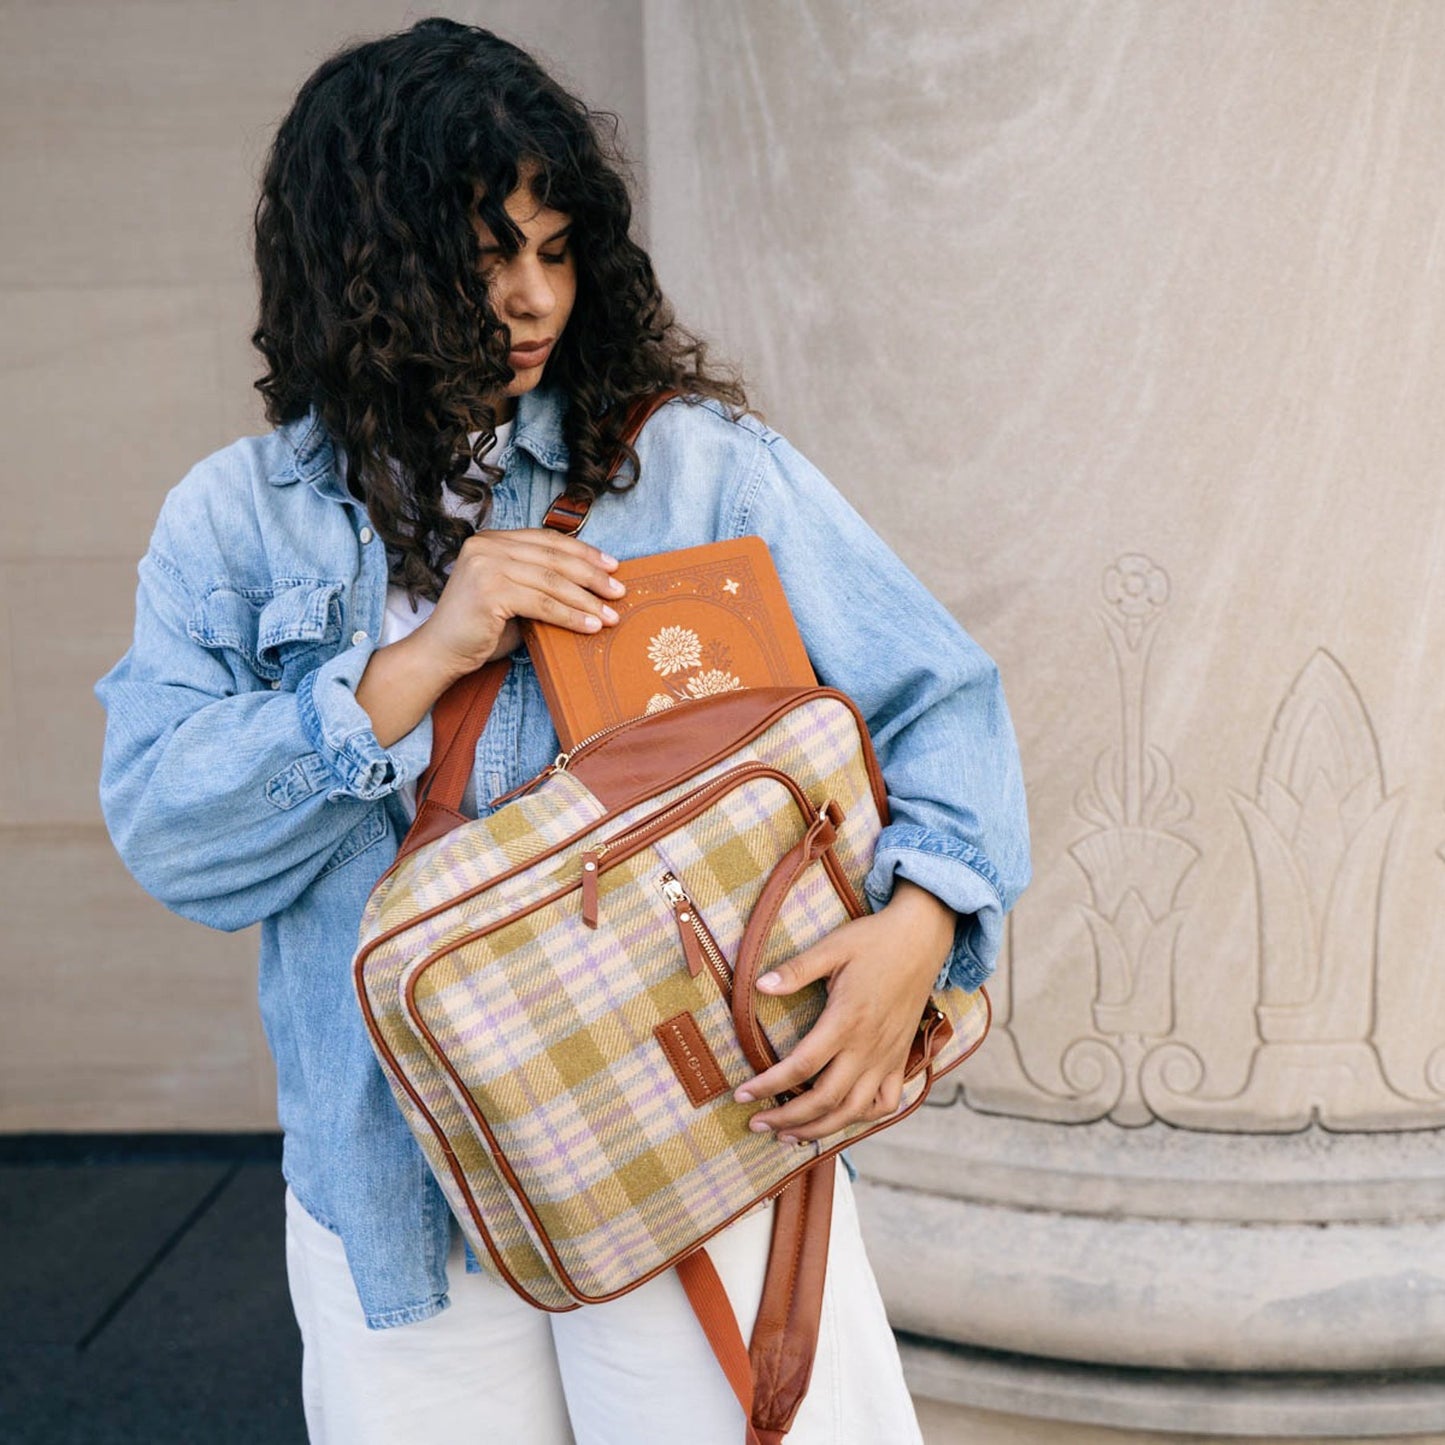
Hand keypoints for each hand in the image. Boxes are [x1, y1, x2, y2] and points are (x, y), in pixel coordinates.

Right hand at [416, 527, 626, 679]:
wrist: (440, 653)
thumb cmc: (480, 629)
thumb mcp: (514, 597)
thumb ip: (540, 584)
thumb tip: (591, 587)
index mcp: (492, 540)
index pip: (547, 540)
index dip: (583, 552)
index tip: (612, 566)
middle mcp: (487, 545)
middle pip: (554, 557)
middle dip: (592, 575)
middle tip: (618, 591)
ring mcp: (486, 565)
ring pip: (552, 581)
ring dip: (587, 600)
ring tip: (611, 616)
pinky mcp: (489, 590)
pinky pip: (543, 603)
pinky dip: (571, 616)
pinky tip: (590, 626)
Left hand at [732, 880, 955, 1142]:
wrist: (923, 938)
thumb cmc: (874, 940)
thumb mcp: (832, 947)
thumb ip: (796, 970)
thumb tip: (759, 985)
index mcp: (847, 1020)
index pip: (801, 1066)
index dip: (769, 1085)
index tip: (742, 1095)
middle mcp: (868, 1046)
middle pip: (825, 1100)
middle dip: (787, 1118)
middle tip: (756, 1123)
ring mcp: (887, 1057)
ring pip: (854, 1111)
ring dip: (820, 1129)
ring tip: (789, 1136)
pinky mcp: (900, 1058)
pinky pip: (886, 1102)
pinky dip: (864, 1118)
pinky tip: (841, 1118)